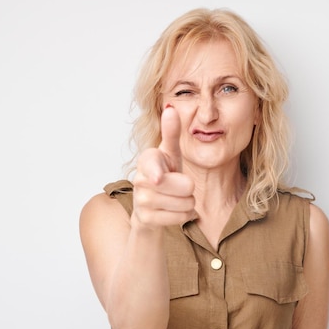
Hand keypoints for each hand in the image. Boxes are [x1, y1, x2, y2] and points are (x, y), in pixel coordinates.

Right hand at [132, 105, 195, 228]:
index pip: (151, 163)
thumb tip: (171, 108)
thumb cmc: (165, 176)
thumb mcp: (170, 155)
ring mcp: (140, 201)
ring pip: (183, 203)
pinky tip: (175, 212)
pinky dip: (183, 216)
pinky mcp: (144, 219)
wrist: (151, 209)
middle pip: (183, 185)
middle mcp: (139, 179)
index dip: (156, 171)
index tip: (158, 178)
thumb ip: (171, 133)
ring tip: (177, 199)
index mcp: (147, 160)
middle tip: (181, 188)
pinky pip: (178, 218)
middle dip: (189, 189)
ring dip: (187, 203)